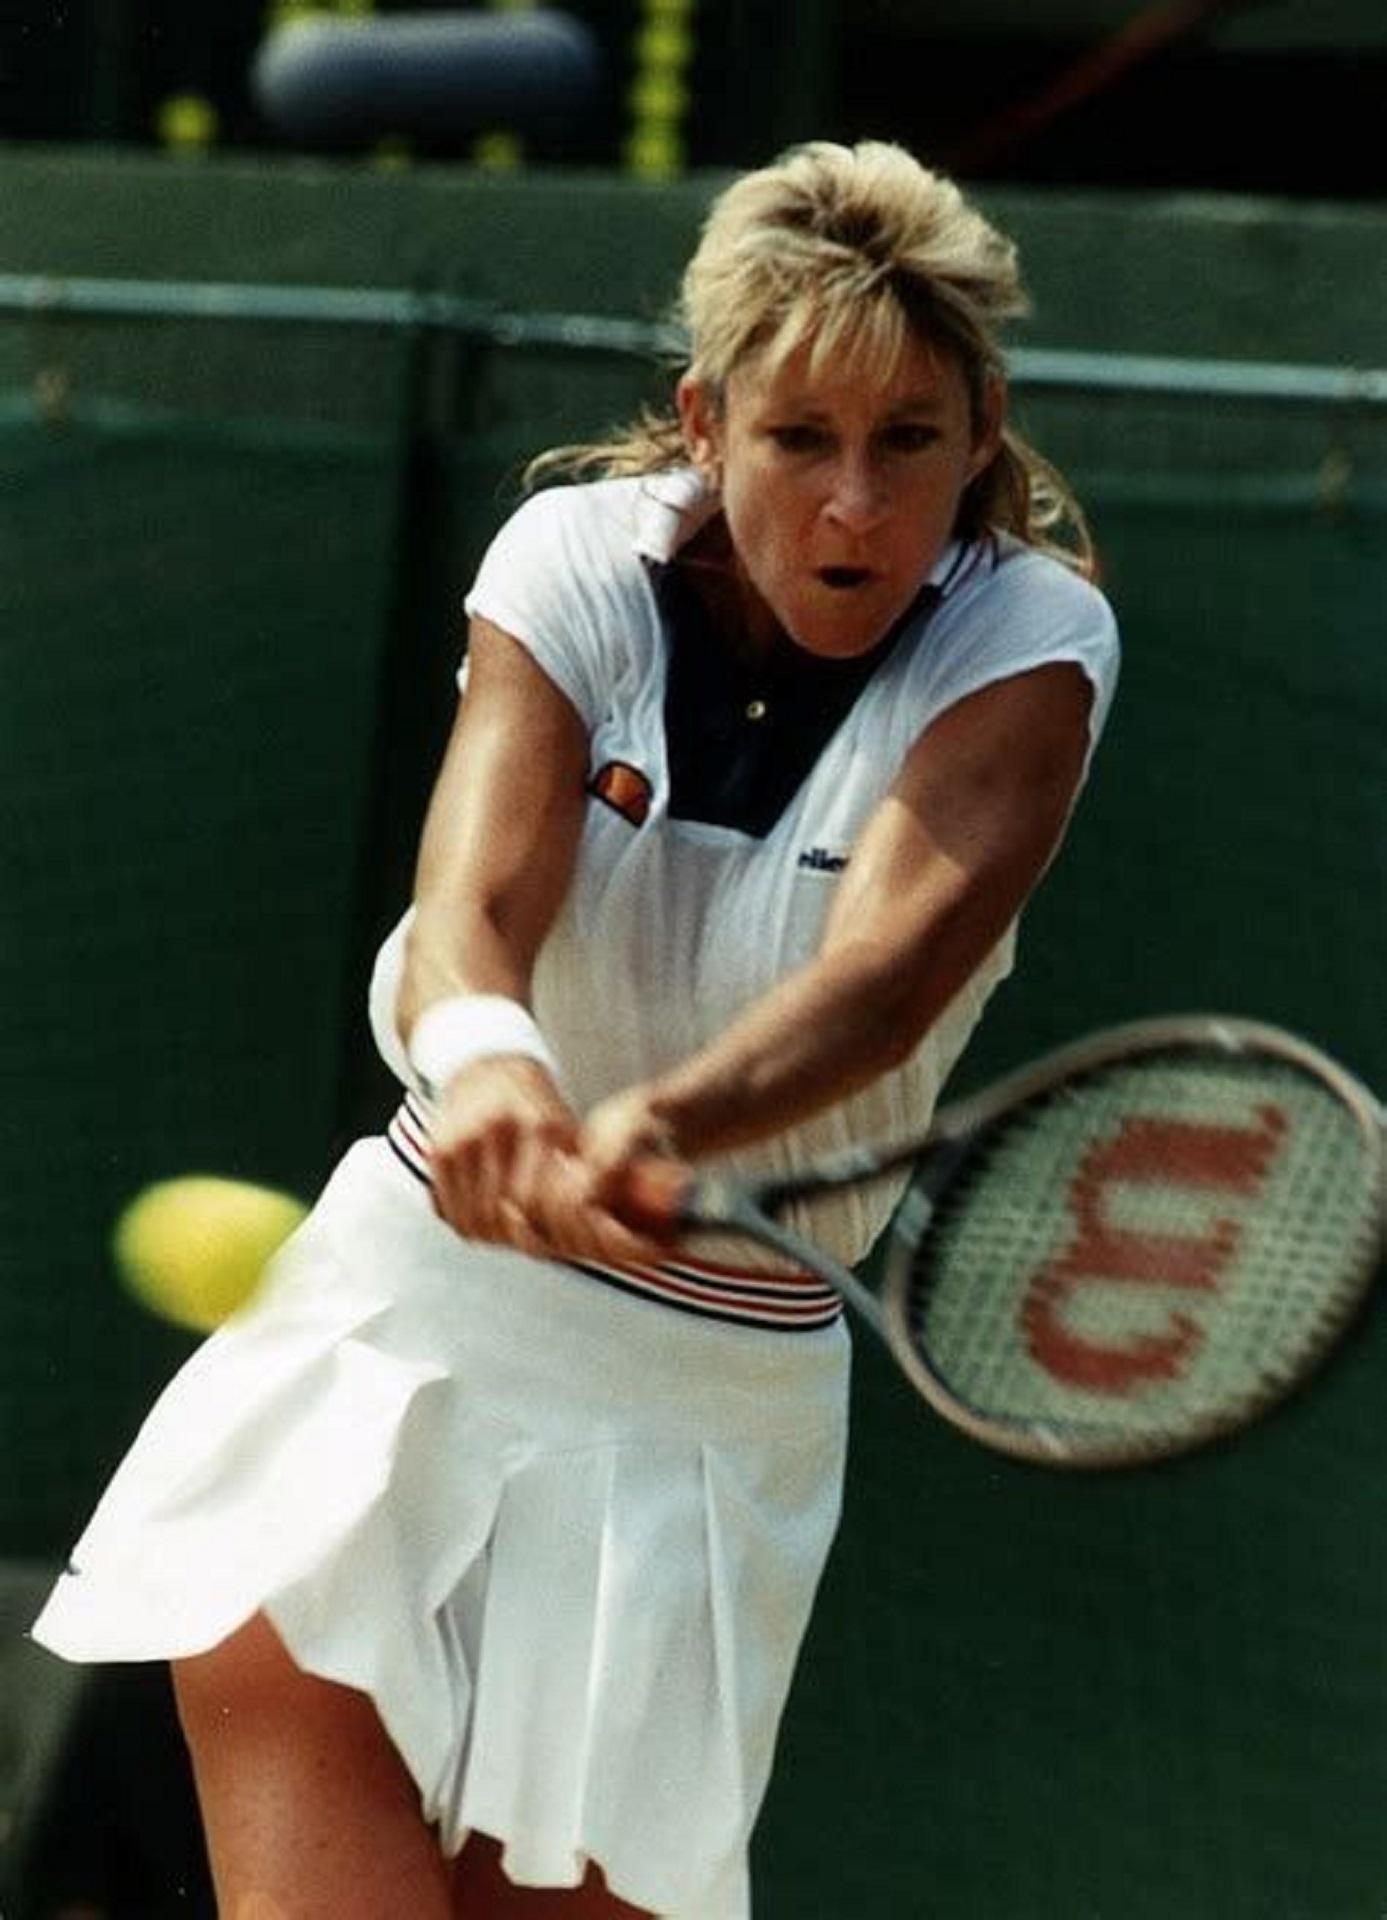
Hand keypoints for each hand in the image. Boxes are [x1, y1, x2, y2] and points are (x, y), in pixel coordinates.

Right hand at [427, 1059, 677, 1264]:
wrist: (485, 1065)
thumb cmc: (533, 1105)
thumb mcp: (566, 1129)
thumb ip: (577, 1177)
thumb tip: (590, 1231)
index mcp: (541, 1126)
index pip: (537, 1204)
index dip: (544, 1231)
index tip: (555, 1239)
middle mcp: (499, 1131)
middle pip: (503, 1217)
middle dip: (518, 1237)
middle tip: (531, 1238)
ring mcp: (464, 1141)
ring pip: (473, 1221)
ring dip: (491, 1235)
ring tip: (507, 1229)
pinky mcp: (438, 1150)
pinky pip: (446, 1210)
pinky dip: (464, 1222)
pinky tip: (482, 1214)